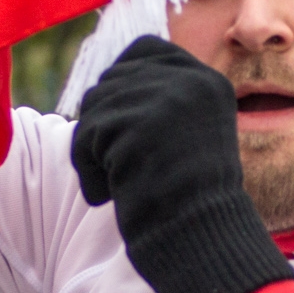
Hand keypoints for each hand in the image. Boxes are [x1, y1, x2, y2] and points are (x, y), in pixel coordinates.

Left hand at [71, 37, 293, 292]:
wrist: (202, 241)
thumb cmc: (190, 203)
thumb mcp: (189, 136)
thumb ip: (159, 103)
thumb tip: (106, 84)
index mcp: (208, 82)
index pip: (145, 50)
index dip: (122, 83)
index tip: (122, 127)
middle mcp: (190, 81)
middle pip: (112, 80)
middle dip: (105, 123)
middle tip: (121, 166)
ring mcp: (164, 99)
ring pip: (95, 106)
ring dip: (94, 149)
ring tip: (119, 183)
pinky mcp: (136, 124)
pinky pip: (85, 136)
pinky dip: (88, 170)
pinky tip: (111, 195)